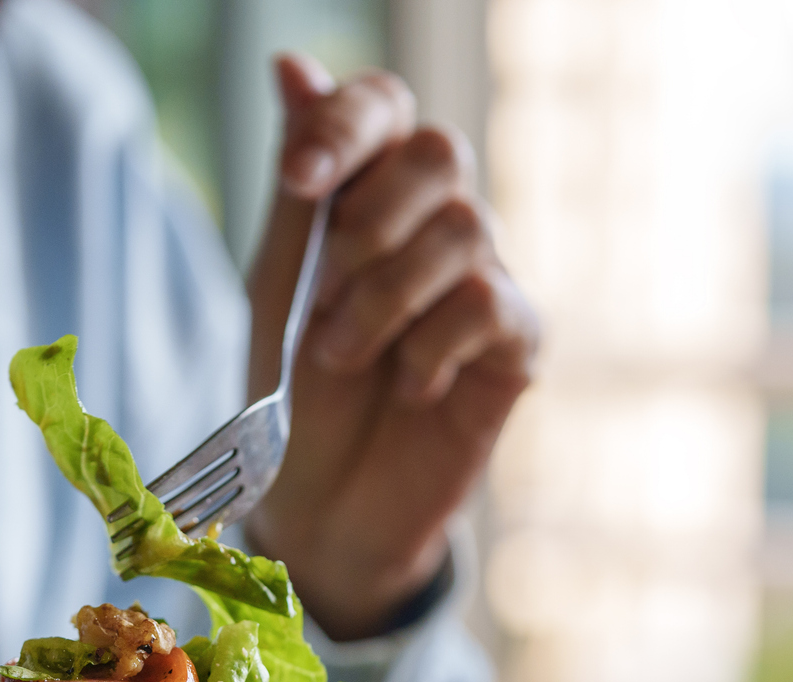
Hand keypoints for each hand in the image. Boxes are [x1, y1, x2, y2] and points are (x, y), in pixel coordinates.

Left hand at [243, 55, 538, 640]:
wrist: (321, 507)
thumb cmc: (295, 392)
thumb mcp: (276, 286)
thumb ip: (297, 187)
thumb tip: (291, 64)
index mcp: (373, 193)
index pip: (384, 106)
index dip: (345, 126)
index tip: (298, 182)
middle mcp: (437, 222)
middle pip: (439, 152)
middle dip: (368, 221)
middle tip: (323, 297)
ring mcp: (484, 279)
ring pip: (464, 229)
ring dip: (384, 298)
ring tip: (344, 358)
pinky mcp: (516, 346)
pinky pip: (489, 307)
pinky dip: (429, 348)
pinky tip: (407, 387)